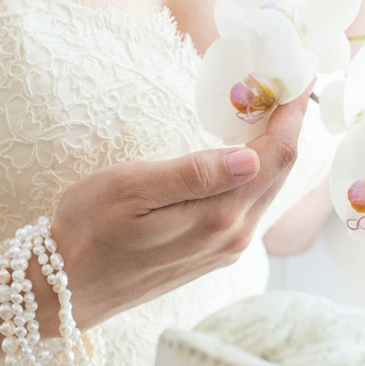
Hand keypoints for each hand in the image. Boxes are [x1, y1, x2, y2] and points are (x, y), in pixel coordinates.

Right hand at [39, 97, 307, 332]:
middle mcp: (233, 236)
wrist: (65, 290)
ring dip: (273, 147)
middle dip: (289, 125)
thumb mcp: (131, 188)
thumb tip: (250, 158)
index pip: (276, 156)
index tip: (298, 75)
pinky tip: (244, 150)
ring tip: (268, 106)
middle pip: (280, 172)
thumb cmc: (88, 229)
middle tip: (286, 81)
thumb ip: (194, 174)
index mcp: (218, 216)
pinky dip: (257, 172)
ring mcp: (226, 248)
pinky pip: (251, 205)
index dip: (292, 113)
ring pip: (268, 190)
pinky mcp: (213, 253)